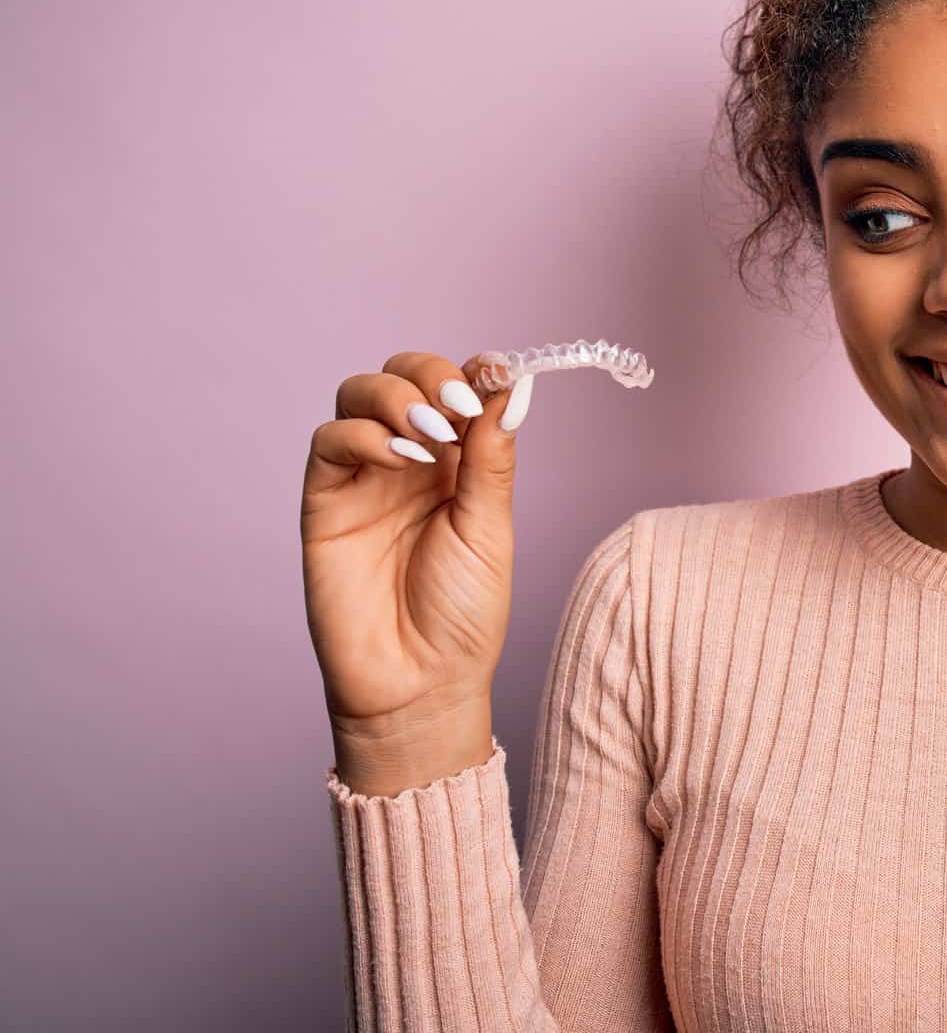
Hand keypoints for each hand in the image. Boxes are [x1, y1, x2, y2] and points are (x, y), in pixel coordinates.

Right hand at [301, 350, 535, 758]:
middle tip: (456, 408)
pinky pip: (329, 443)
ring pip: (359, 395)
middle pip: (403, 377)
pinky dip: (362, 434)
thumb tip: (512, 385)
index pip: (457, 387)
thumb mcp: (490, 529)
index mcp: (458, 463)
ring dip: (395, 397)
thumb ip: (492, 458)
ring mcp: (364, 477)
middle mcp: (408, 460)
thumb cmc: (462, 615)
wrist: (419, 684)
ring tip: (429, 433)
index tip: (496, 372)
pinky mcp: (324, 502)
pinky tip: (397, 457)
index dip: (472, 371)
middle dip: (428, 375)